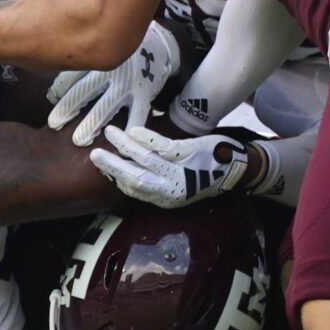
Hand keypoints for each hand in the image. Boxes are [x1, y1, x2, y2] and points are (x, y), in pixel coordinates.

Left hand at [47, 23, 182, 143]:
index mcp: (96, 59)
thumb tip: (51, 96)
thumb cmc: (122, 53)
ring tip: (79, 139)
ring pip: (107, 106)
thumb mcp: (100, 53)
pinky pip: (137, 114)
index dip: (59, 91)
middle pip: (84, 91)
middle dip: (68, 108)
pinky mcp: (145, 94)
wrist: (160, 45)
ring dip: (92, 123)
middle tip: (54, 124)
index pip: (72, 76)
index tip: (50, 103)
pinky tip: (119, 142)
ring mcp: (129, 83)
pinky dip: (129, 128)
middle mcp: (111, 70)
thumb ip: (78, 71)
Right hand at [89, 125, 254, 208]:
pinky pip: (162, 147)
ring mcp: (180, 172)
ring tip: (110, 133)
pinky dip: (145, 139)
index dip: (116, 178)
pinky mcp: (189, 155)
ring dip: (124, 147)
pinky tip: (133, 131)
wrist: (235, 169)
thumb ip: (156, 180)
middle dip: (112, 166)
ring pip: (145, 161)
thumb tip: (127, 173)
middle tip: (95, 155)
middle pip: (135, 179)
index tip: (103, 166)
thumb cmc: (202, 174)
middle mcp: (171, 190)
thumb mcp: (177, 185)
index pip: (134, 190)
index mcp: (166, 198)